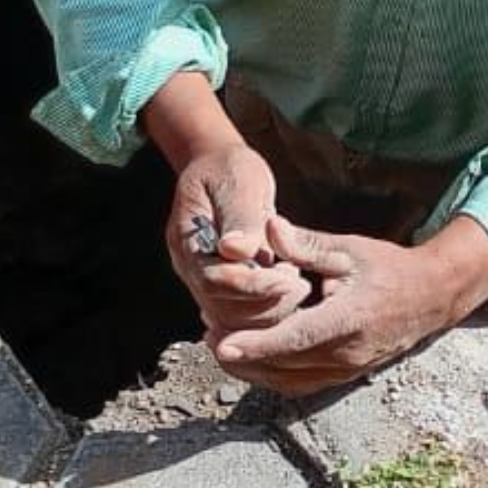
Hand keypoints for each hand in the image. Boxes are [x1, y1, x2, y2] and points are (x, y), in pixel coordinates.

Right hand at [166, 144, 310, 332]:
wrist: (220, 168)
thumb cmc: (229, 170)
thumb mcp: (238, 181)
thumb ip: (239, 217)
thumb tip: (236, 250)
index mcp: (187, 240)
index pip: (213, 280)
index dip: (251, 285)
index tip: (287, 279)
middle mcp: (190, 267)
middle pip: (222, 308)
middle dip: (265, 303)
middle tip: (300, 284)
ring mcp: (203, 280)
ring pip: (233, 319)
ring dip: (269, 309)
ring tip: (297, 282)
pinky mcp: (222, 288)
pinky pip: (241, 314)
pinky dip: (268, 308)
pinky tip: (288, 287)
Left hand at [209, 214, 487, 395]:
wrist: (428, 298)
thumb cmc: (387, 269)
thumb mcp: (349, 250)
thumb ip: (306, 245)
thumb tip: (268, 228)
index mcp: (348, 320)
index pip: (296, 338)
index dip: (258, 345)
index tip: (224, 346)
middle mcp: (346, 354)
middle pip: (283, 366)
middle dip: (241, 356)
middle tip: (207, 333)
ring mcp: (346, 371)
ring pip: (287, 381)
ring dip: (251, 369)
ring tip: (219, 344)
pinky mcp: (343, 377)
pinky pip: (299, 385)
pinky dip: (270, 375)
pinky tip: (249, 357)